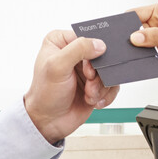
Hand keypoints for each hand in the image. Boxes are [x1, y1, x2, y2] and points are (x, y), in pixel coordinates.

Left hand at [23, 29, 118, 143]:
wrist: (49, 121)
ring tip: (89, 94)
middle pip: (102, 55)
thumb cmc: (45, 94)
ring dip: (101, 86)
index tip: (87, 69)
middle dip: (98, 74)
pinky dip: (105, 95)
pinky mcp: (95, 84)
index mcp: (61, 41)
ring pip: (108, 71)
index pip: (87, 37)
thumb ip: (78, 50)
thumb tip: (99, 44)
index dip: (92, 53)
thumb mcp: (57, 66)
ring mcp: (86, 69)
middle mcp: (75, 53)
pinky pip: (112, 84)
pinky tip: (92, 100)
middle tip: (89, 84)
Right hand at [129, 3, 157, 87]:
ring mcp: (150, 43)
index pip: (135, 14)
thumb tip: (136, 37)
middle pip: (131, 31)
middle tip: (139, 45)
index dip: (127, 22)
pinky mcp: (150, 57)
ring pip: (134, 48)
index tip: (122, 32)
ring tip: (157, 55)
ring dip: (141, 54)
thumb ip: (156, 35)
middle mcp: (152, 27)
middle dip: (132, 40)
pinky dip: (147, 63)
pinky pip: (140, 61)